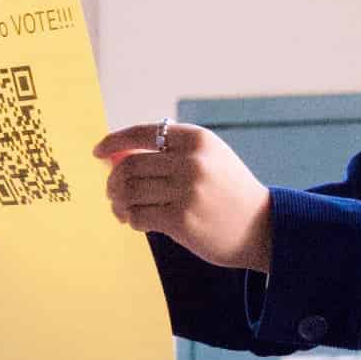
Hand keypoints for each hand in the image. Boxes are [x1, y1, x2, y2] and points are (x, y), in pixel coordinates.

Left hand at [95, 121, 273, 270]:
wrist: (262, 226)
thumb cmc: (228, 191)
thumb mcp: (210, 158)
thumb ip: (171, 151)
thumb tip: (115, 155)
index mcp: (197, 139)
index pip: (142, 133)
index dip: (114, 141)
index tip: (98, 152)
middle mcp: (192, 161)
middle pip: (129, 166)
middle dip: (113, 180)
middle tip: (112, 192)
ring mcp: (187, 191)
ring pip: (129, 192)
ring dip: (118, 202)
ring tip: (121, 209)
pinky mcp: (181, 220)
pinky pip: (138, 216)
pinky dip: (131, 219)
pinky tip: (136, 221)